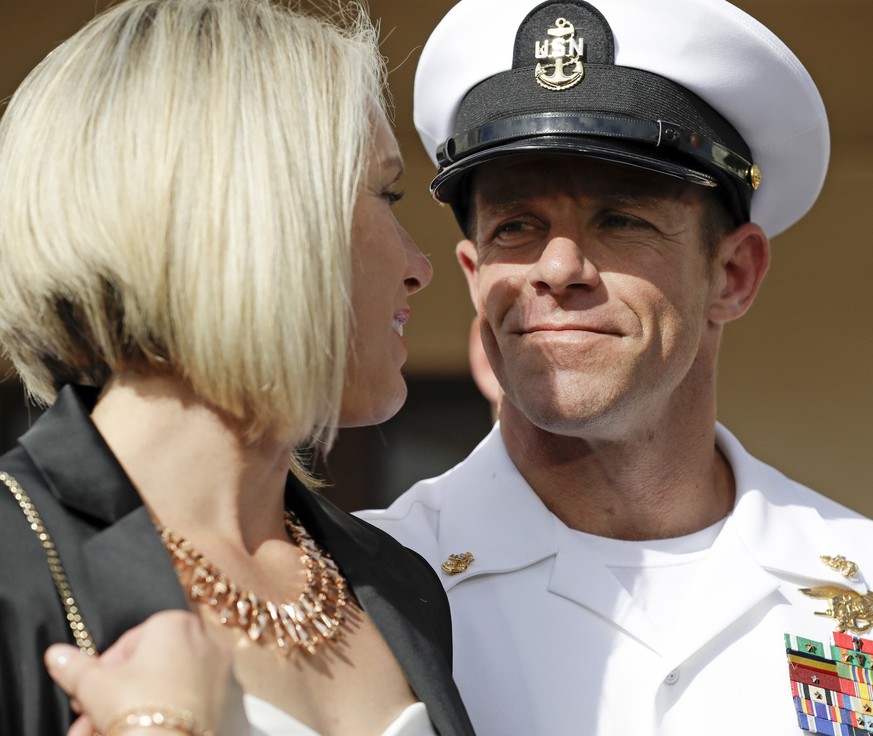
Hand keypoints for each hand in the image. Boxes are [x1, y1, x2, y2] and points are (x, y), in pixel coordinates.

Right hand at [45, 610, 247, 735]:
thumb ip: (75, 667)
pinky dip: (174, 717)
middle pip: (153, 667)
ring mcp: (225, 672)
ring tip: (114, 731)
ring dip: (142, 708)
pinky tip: (151, 733)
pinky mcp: (234, 702)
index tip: (89, 694)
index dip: (105, 671)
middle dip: (119, 695)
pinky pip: (196, 705)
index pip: (131, 641)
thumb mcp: (94, 686)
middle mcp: (207, 640)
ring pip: (173, 688)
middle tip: (94, 719)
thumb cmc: (134, 707)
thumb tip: (56, 654)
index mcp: (176, 623)